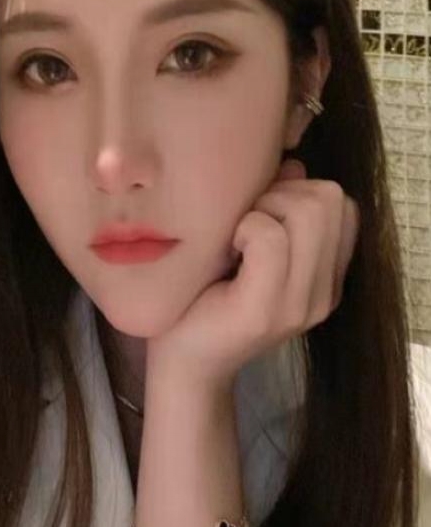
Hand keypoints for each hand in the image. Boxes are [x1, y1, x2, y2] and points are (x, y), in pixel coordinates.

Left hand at [146, 158, 360, 391]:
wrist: (183, 362)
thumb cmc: (208, 293)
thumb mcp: (250, 241)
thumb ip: (278, 204)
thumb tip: (293, 165)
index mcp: (327, 276)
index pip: (343, 204)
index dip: (300, 192)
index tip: (262, 215)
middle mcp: (325, 292)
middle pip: (329, 198)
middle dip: (281, 194)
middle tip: (245, 225)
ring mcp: (300, 305)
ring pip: (306, 211)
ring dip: (262, 209)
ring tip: (236, 239)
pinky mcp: (266, 311)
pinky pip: (269, 237)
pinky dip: (244, 228)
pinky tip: (227, 251)